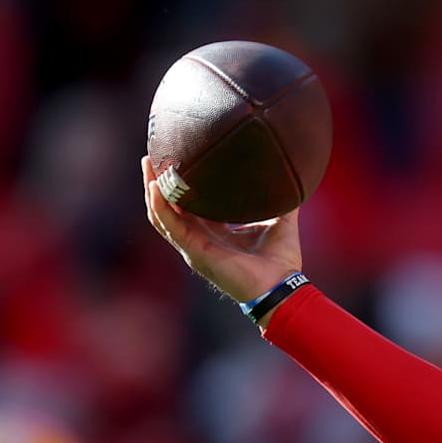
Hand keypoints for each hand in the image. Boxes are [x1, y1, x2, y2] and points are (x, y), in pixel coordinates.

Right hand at [141, 156, 302, 303]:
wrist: (282, 286)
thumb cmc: (281, 261)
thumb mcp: (281, 222)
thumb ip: (284, 201)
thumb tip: (294, 177)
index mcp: (216, 231)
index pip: (190, 204)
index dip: (182, 184)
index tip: (177, 159)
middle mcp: (200, 238)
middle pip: (169, 207)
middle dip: (158, 182)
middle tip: (152, 156)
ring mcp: (194, 246)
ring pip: (163, 215)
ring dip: (153, 190)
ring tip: (148, 165)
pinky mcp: (195, 252)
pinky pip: (170, 227)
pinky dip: (160, 207)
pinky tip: (154, 188)